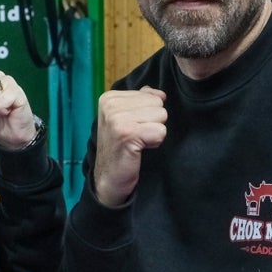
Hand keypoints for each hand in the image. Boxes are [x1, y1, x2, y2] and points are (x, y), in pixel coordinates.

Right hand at [92, 87, 166, 205]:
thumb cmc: (120, 149)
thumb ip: (142, 101)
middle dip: (152, 122)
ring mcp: (117, 118)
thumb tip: (160, 93)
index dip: (147, 115)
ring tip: (137, 142)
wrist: (110, 178)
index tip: (131, 128)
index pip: (151, 95)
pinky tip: (139, 149)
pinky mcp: (126, 133)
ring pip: (161, 116)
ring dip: (154, 133)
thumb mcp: (128, 118)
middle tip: (135, 136)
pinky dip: (154, 143)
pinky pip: (160, 132)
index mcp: (110, 97)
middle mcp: (111, 104)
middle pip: (158, 104)